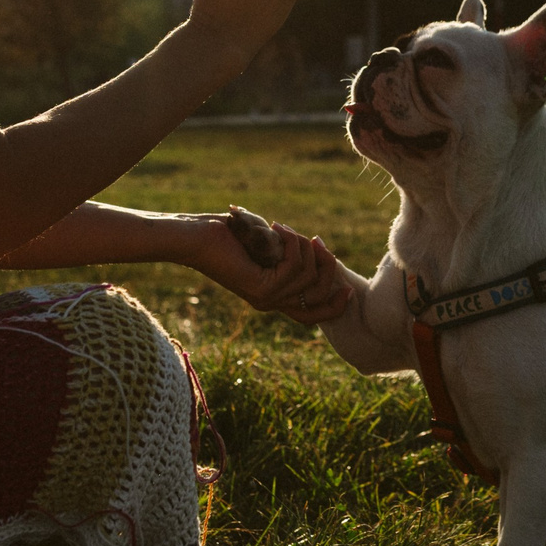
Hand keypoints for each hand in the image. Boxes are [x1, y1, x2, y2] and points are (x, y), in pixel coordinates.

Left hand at [187, 216, 355, 323]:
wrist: (196, 237)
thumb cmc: (230, 234)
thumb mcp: (269, 244)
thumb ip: (291, 253)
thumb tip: (320, 250)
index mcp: (273, 297)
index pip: (311, 316)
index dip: (335, 306)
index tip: (349, 288)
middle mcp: (270, 303)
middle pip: (319, 297)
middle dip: (327, 266)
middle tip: (316, 240)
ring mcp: (265, 299)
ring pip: (308, 277)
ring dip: (303, 247)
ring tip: (284, 229)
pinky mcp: (260, 289)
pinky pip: (294, 267)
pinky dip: (292, 243)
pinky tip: (277, 229)